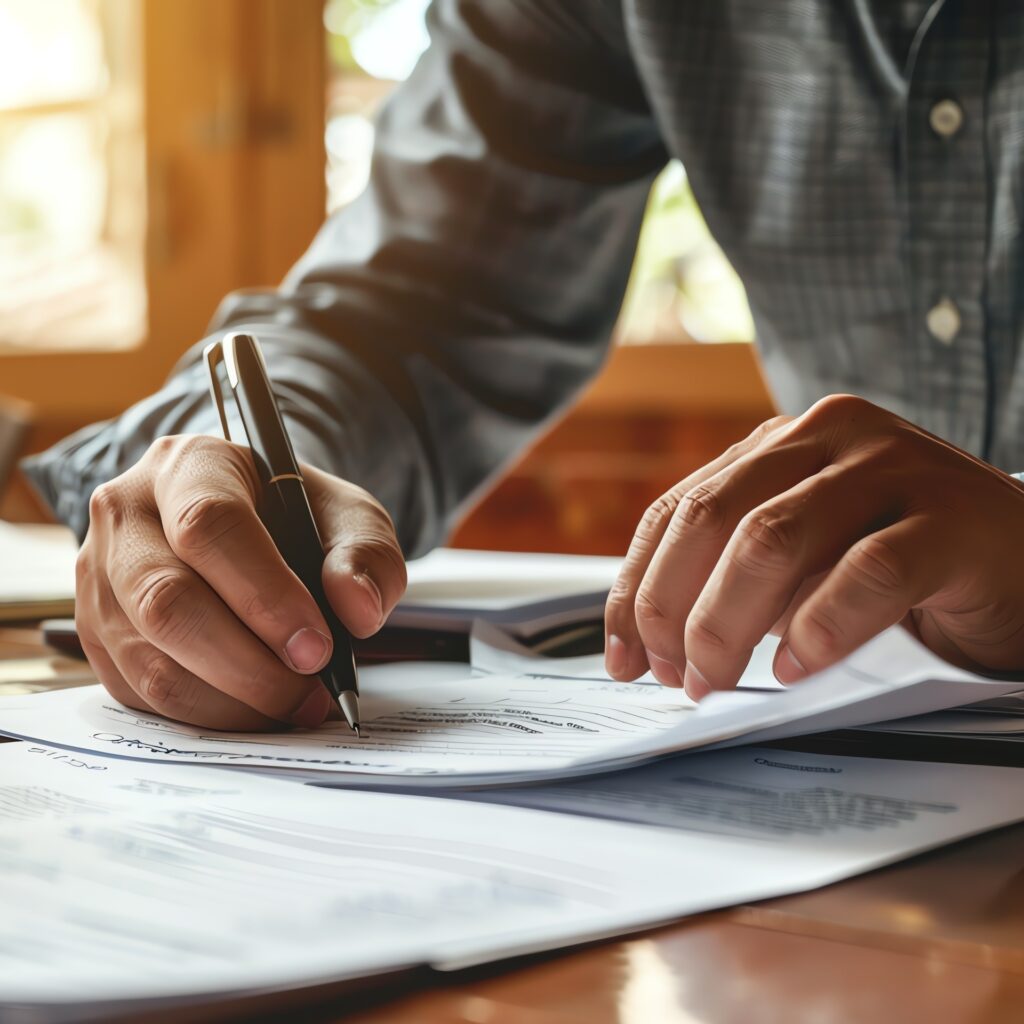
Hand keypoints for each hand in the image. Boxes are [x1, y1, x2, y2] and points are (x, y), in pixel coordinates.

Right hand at [76, 435, 405, 729]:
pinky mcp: (95, 633)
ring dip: (231, 701)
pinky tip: (256, 709)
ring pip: (150, 660)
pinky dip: (207, 715)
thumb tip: (357, 610)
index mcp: (190, 464)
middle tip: (309, 690)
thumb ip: (367, 556)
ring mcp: (100, 577)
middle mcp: (127, 514)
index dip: (265, 595)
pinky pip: (141, 693)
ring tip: (294, 705)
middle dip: (247, 664)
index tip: (317, 647)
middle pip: (167, 601)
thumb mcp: (350, 518)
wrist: (252, 524)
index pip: (209, 526)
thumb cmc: (298, 517)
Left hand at [604, 395, 1023, 698]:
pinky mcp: (950, 517)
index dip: (635, 585)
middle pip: (711, 517)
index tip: (622, 655)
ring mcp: (893, 466)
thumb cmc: (905, 564)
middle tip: (672, 675)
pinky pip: (864, 572)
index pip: (679, 508)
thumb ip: (740, 573)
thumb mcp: (807, 557)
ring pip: (771, 538)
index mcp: (783, 442)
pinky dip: (817, 627)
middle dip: (671, 608)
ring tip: (716, 679)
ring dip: (726, 622)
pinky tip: (796, 667)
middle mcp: (829, 435)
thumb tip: (654, 637)